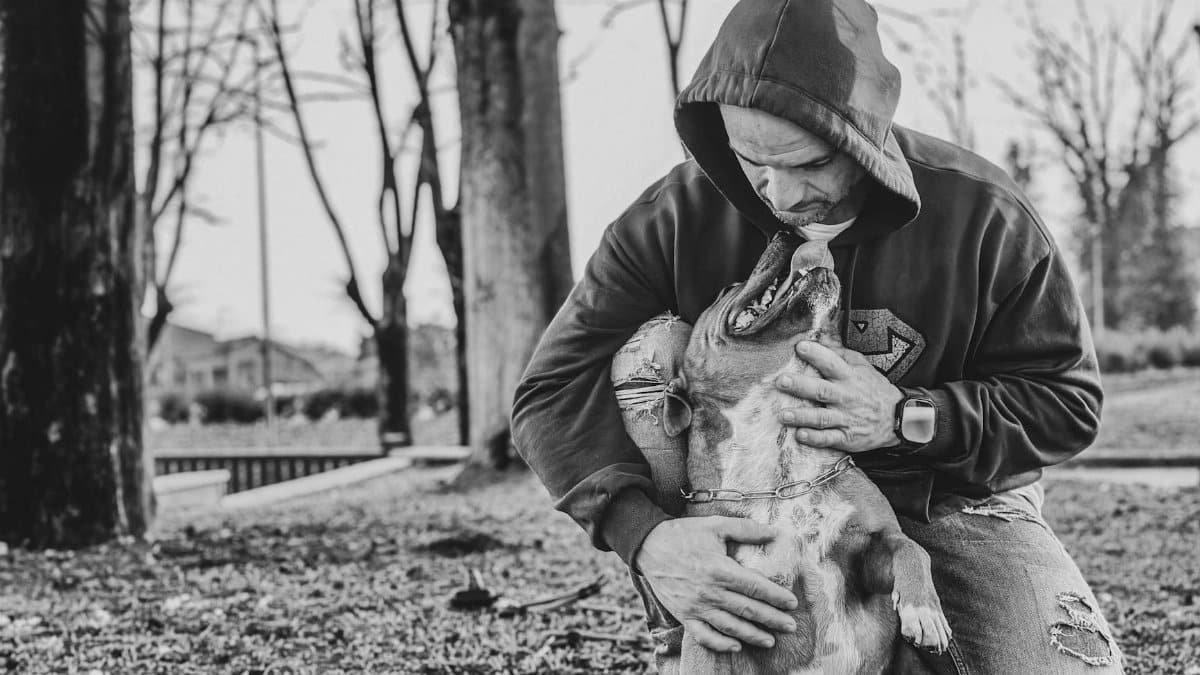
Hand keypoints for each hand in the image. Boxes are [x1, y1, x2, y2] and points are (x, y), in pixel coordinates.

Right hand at [634, 517, 799, 651]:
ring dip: (752, 635)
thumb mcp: (716, 525)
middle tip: (790, 626)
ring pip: (730, 627)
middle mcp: (710, 592)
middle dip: (772, 620)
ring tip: (770, 640)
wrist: (648, 546)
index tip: (792, 603)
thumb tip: (775, 533)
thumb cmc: (684, 534)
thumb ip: (746, 529)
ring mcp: (695, 607)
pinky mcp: (684, 615)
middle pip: (748, 610)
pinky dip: (721, 644)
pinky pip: (704, 636)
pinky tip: (736, 646)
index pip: (756, 588)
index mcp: (720, 569)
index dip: (777, 597)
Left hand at [775, 340, 902, 452]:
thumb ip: (841, 354)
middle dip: (801, 386)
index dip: (816, 355)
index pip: (832, 363)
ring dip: (802, 416)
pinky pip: (829, 438)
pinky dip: (814, 438)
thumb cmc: (875, 389)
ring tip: (783, 414)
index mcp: (850, 377)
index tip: (800, 347)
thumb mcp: (863, 366)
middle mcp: (846, 397)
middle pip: (821, 391)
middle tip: (782, 381)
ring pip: (821, 417)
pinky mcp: (847, 437)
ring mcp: (846, 418)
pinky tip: (800, 435)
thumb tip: (819, 341)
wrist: (897, 418)